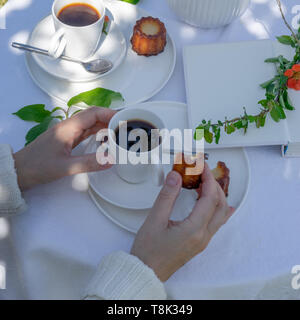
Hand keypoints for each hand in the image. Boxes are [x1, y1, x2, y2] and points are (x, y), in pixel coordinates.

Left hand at [13, 107, 115, 190]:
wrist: (19, 171)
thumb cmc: (37, 166)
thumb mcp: (65, 166)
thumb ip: (89, 163)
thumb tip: (111, 160)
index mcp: (68, 127)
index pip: (93, 113)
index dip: (110, 114)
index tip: (124, 119)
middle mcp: (68, 127)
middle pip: (93, 116)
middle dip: (111, 119)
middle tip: (126, 127)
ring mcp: (67, 133)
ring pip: (90, 124)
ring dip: (105, 127)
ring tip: (119, 133)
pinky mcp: (67, 140)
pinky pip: (86, 133)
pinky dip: (98, 135)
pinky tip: (105, 140)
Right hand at [131, 163, 234, 281]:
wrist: (146, 271)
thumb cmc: (149, 251)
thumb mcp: (155, 219)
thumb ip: (167, 195)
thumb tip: (175, 177)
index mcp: (194, 230)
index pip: (210, 198)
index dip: (208, 179)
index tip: (203, 168)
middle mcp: (202, 236)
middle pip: (220, 205)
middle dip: (214, 185)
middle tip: (204, 173)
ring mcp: (202, 240)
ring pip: (221, 214)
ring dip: (217, 196)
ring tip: (206, 184)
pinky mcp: (199, 242)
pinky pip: (217, 223)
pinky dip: (219, 209)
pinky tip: (220, 206)